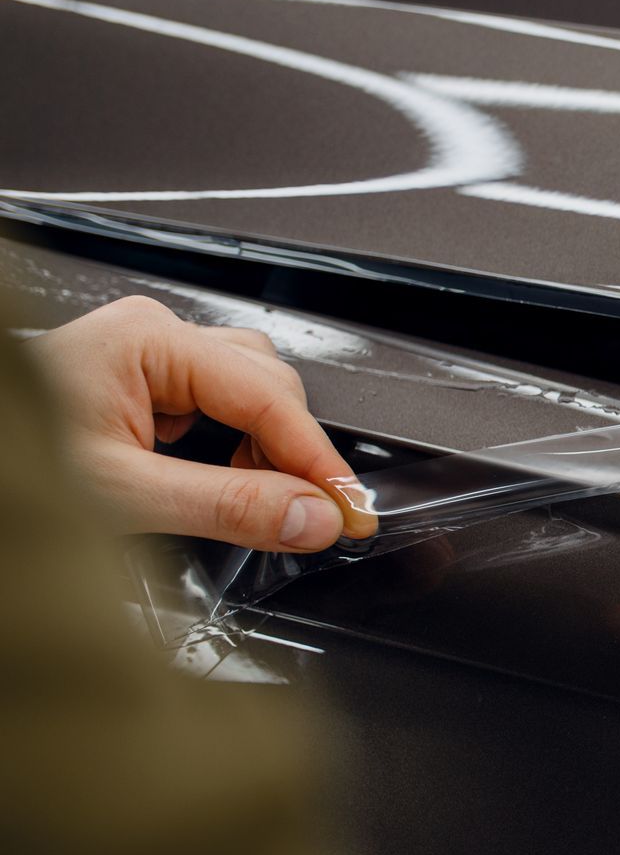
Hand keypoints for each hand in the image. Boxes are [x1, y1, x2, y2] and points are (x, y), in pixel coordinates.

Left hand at [27, 296, 375, 551]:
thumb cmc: (7, 466)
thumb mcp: (119, 495)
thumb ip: (227, 506)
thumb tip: (310, 516)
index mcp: (144, 340)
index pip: (268, 396)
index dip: (318, 459)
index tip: (349, 510)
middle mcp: (150, 336)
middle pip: (269, 386)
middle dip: (292, 454)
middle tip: (309, 518)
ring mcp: (146, 357)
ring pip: (249, 392)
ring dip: (263, 449)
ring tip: (257, 500)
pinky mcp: (140, 384)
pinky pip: (218, 405)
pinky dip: (233, 447)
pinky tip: (220, 482)